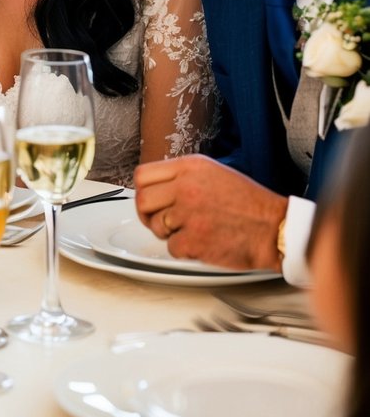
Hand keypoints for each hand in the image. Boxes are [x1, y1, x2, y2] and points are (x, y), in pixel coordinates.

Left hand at [133, 155, 287, 272]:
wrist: (274, 229)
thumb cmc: (249, 204)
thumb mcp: (214, 172)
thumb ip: (183, 176)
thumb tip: (156, 187)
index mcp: (190, 167)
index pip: (143, 175)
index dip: (142, 191)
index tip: (149, 201)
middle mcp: (186, 186)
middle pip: (142, 200)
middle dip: (149, 214)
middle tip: (161, 221)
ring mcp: (188, 213)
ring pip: (155, 225)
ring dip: (168, 233)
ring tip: (190, 230)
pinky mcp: (193, 239)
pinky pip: (171, 248)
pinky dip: (184, 250)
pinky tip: (202, 241)